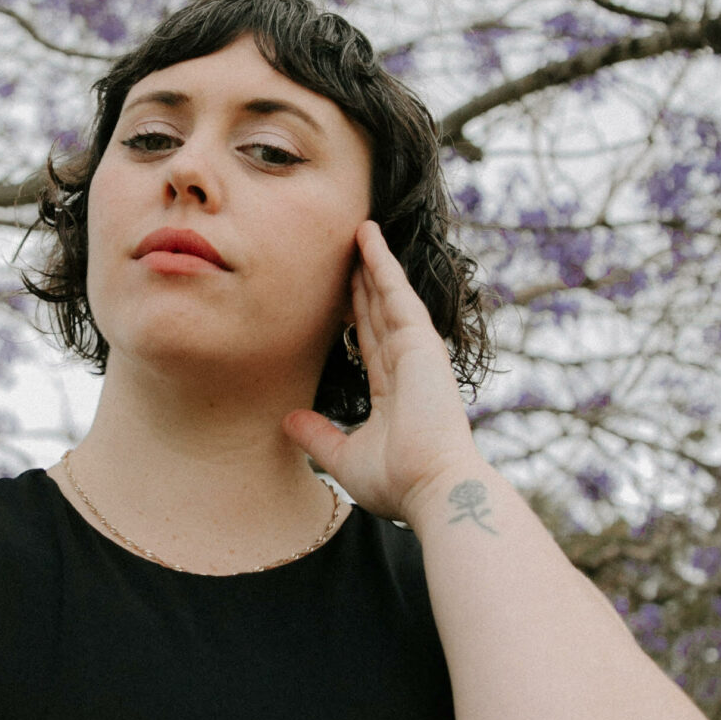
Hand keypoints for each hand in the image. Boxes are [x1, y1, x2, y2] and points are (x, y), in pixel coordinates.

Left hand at [283, 221, 481, 520]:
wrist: (433, 489)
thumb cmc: (398, 483)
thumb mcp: (345, 457)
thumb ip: (317, 436)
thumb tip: (287, 421)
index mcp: (394, 392)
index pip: (368, 341)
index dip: (355, 313)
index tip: (340, 289)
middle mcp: (408, 367)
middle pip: (378, 312)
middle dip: (363, 281)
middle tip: (346, 248)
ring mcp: (417, 353)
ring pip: (388, 296)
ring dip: (373, 262)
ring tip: (357, 230)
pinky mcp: (422, 344)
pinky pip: (398, 295)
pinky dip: (384, 265)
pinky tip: (369, 239)